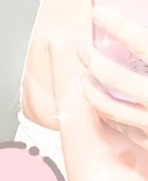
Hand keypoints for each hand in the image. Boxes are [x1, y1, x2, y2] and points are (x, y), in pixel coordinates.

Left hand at [77, 5, 147, 149]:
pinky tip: (100, 105)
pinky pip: (121, 126)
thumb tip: (140, 29)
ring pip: (109, 107)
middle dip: (92, 60)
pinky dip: (107, 114)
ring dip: (90, 91)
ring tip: (84, 78)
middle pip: (114, 77)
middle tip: (80, 49)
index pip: (141, 42)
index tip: (97, 12)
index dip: (117, 25)